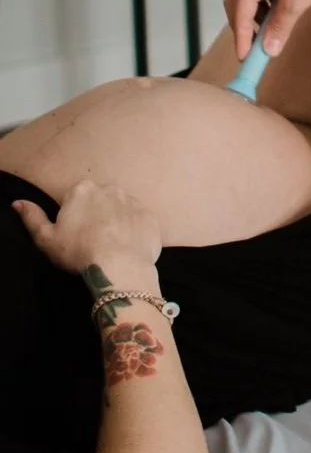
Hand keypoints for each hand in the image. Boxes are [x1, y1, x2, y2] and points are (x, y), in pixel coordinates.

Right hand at [13, 179, 160, 278]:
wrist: (119, 264)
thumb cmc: (79, 251)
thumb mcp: (46, 239)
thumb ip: (32, 218)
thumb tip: (18, 202)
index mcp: (82, 190)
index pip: (73, 199)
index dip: (72, 219)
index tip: (73, 236)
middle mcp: (109, 188)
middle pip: (98, 201)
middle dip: (94, 217)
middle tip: (90, 242)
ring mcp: (132, 200)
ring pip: (119, 209)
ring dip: (114, 223)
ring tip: (109, 247)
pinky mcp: (149, 215)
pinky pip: (138, 221)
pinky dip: (133, 232)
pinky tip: (126, 249)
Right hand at [224, 0, 310, 59]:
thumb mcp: (297, 3)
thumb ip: (279, 28)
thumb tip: (268, 49)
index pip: (240, 13)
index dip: (242, 38)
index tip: (244, 58)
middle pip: (236, 4)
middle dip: (244, 28)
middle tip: (252, 49)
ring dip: (254, 18)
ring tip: (267, 35)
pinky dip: (263, 7)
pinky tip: (276, 17)